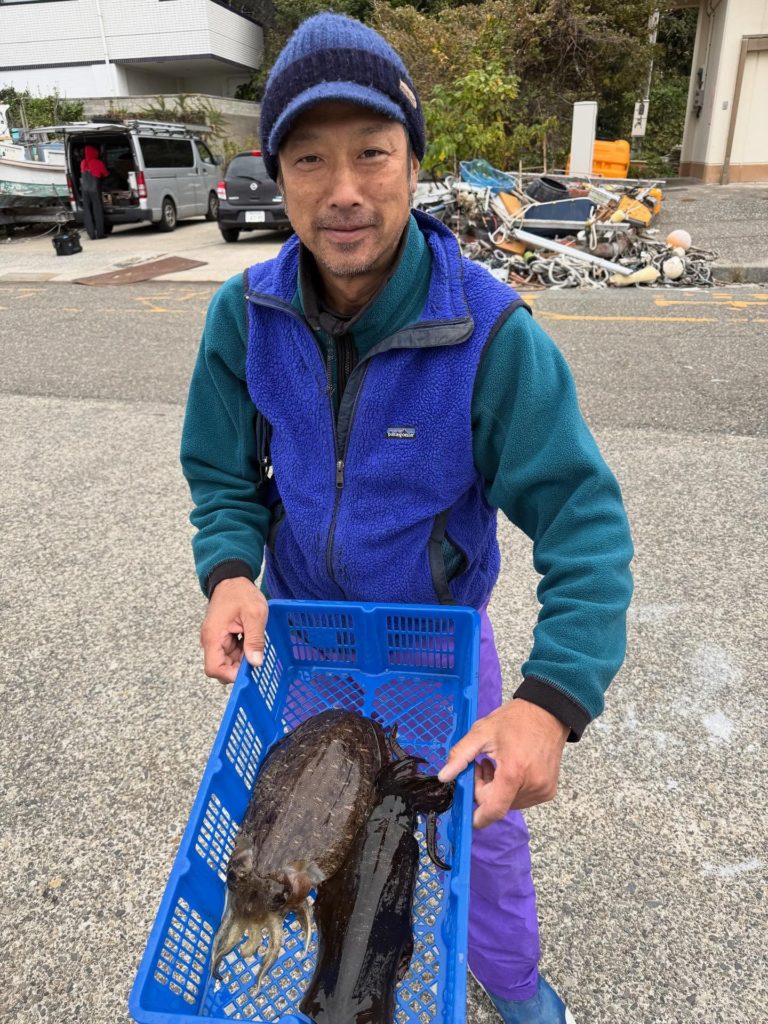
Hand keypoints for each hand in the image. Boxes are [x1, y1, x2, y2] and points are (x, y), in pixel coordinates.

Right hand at [200, 578, 267, 683]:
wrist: (232, 578)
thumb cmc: (241, 593)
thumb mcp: (254, 614)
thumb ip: (255, 639)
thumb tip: (256, 663)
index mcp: (214, 636)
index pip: (214, 669)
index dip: (231, 675)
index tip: (249, 671)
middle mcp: (210, 640)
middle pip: (222, 667)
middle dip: (240, 667)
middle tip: (258, 655)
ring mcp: (215, 639)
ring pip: (228, 661)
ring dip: (243, 658)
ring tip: (255, 642)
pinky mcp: (221, 637)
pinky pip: (231, 652)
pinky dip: (242, 651)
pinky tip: (251, 639)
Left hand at [437, 699, 568, 827]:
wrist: (547, 713)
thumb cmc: (514, 720)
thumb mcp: (482, 732)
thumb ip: (461, 755)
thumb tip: (444, 777)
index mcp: (514, 771)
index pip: (494, 809)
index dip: (479, 817)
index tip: (469, 818)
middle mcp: (532, 785)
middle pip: (498, 804)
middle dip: (485, 790)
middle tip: (482, 766)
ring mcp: (543, 790)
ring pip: (510, 803)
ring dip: (498, 790)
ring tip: (498, 765)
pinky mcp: (549, 791)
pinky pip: (523, 799)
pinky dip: (512, 789)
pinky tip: (512, 769)